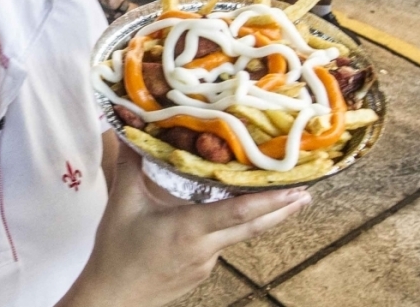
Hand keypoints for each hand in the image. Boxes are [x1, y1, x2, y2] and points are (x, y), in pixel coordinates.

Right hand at [80, 145, 309, 306]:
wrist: (112, 297)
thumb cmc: (117, 251)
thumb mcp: (123, 203)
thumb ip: (130, 164)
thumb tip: (130, 130)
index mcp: (190, 228)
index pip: (240, 212)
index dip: (271, 200)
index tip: (297, 190)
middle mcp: (205, 247)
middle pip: (253, 227)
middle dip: (282, 210)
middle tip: (307, 194)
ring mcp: (205, 264)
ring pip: (234, 235)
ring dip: (253, 219)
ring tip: (269, 200)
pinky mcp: (199, 273)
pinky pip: (216, 247)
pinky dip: (222, 232)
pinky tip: (209, 224)